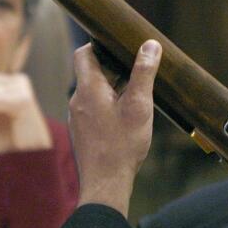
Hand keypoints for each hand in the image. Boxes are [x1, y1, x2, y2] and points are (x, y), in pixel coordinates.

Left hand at [69, 41, 160, 216]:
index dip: (100, 44)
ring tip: (136, 93)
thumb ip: (144, 74)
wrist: (105, 184)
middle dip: (113, 67)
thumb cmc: (122, 145)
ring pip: (93, 92)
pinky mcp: (82, 132)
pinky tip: (126, 117)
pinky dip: (108, 105)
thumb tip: (150, 46)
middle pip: (91, 71)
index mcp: (88, 88)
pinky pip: (93, 109)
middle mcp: (77, 100)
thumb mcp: (139, 106)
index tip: (120, 44)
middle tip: (137, 68)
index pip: (85, 52)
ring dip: (112, 88)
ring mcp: (78, 117)